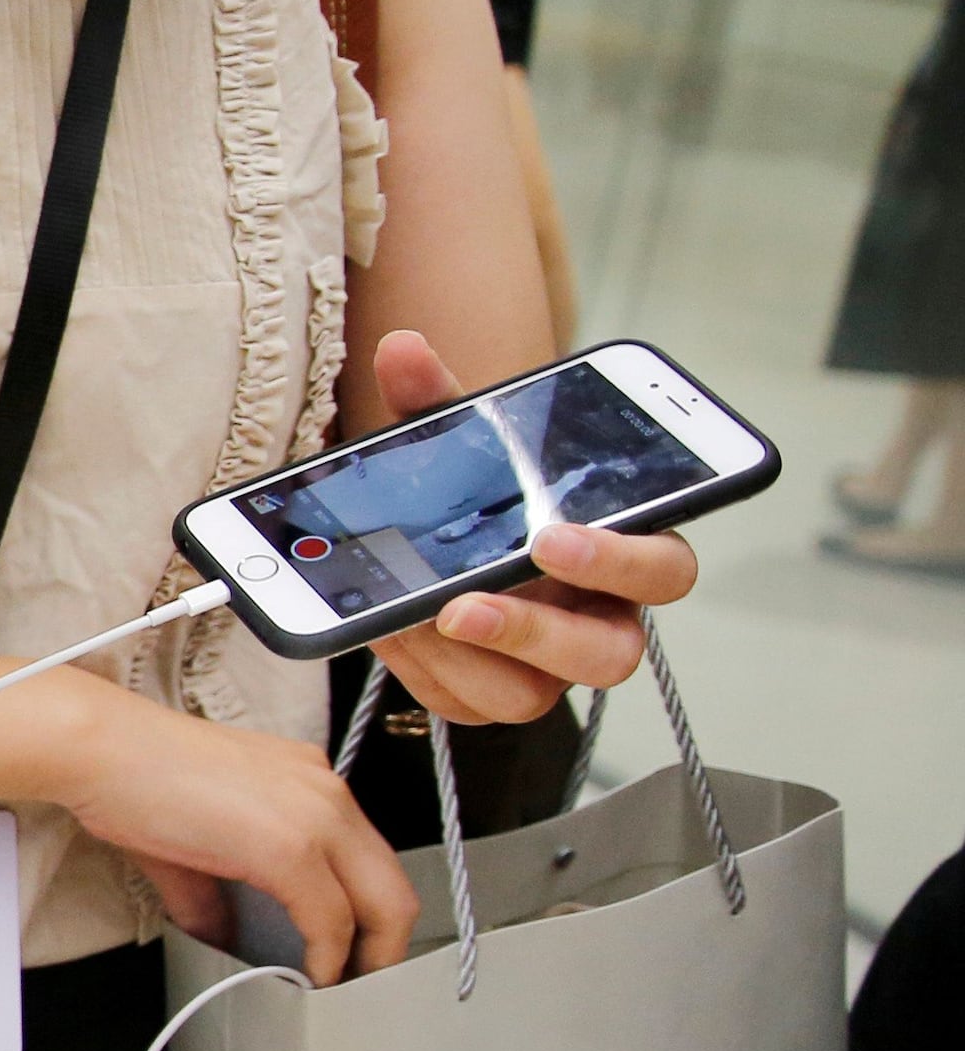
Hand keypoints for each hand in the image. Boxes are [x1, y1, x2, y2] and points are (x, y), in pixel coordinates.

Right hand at [46, 681, 417, 982]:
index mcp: (308, 781)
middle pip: (394, 885)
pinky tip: (311, 976)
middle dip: (386, 945)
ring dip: (366, 957)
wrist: (103, 751)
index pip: (367, 858)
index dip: (366, 913)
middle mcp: (327, 793)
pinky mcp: (291, 847)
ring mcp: (316, 817)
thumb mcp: (191, 836)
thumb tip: (217, 931)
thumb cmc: (133, 776)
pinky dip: (328, 957)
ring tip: (340, 987)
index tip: (350, 946)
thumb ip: (214, 889)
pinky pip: (331, 919)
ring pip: (382, 904)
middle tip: (362, 981)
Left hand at [352, 330, 699, 723]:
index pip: (664, 570)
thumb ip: (440, 401)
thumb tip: (400, 347)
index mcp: (623, 553)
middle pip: (612, 655)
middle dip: (537, 632)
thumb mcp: (465, 448)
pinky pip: (468, 703)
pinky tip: (386, 627)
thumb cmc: (487, 497)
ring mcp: (548, 668)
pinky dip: (423, 669)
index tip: (553, 536)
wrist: (444, 548)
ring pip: (533, 696)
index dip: (621, 560)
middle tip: (467, 603)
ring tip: (412, 617)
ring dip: (465, 660)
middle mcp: (600, 620)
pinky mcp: (492, 695)